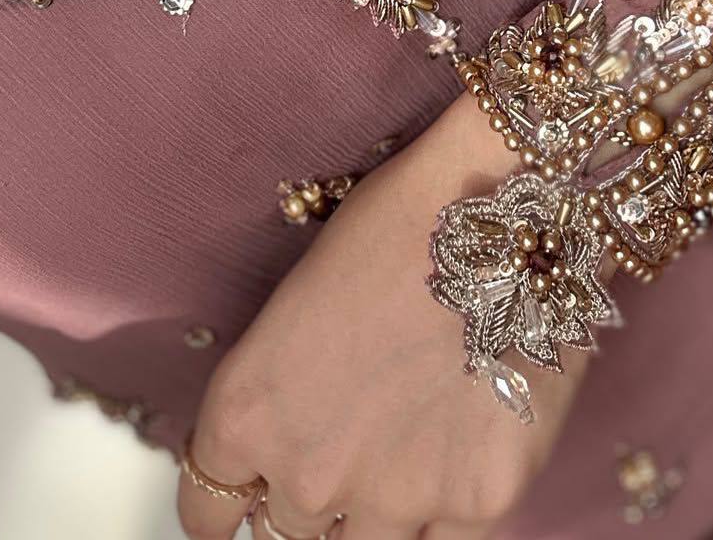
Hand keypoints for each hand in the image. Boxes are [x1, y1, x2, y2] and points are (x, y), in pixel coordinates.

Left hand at [178, 93, 592, 539]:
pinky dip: (448, 512)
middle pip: (289, 532)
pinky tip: (462, 457)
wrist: (504, 205)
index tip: (253, 498)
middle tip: (357, 441)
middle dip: (317, 493)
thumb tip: (298, 440)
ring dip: (378, 514)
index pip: (208, 511)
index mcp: (246, 412)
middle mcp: (306, 472)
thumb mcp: (303, 304)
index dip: (235, 502)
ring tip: (411, 448)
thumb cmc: (401, 223)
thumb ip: (287, 396)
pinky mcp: (480, 500)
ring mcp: (394, 496)